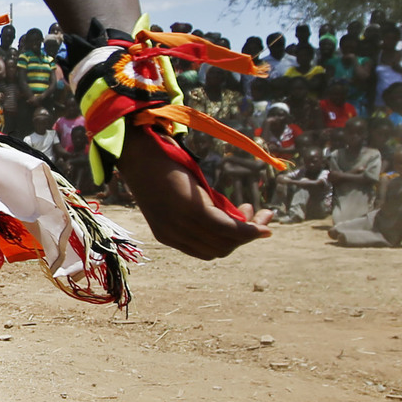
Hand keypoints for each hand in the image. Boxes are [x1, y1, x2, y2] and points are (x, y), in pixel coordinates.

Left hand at [119, 126, 270, 259]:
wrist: (137, 151)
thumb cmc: (157, 167)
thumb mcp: (179, 195)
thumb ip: (199, 208)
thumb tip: (229, 212)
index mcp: (169, 235)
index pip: (207, 251)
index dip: (231, 243)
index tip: (245, 224)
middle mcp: (174, 236)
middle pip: (220, 249)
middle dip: (245, 238)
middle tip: (259, 216)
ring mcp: (182, 225)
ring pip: (226, 241)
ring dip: (251, 231)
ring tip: (264, 214)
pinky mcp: (191, 210)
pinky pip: (227, 227)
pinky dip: (247, 227)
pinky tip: (260, 221)